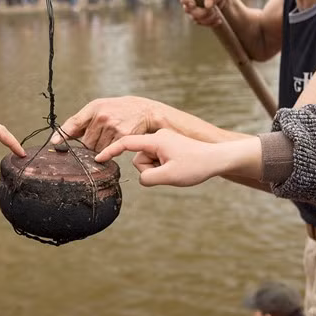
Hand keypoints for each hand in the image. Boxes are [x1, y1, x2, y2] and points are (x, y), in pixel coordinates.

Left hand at [55, 96, 167, 151]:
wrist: (144, 111)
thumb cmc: (119, 110)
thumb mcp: (100, 108)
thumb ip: (82, 121)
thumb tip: (62, 136)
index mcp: (94, 107)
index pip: (74, 122)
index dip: (62, 134)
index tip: (54, 142)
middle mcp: (102, 117)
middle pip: (86, 142)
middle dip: (89, 145)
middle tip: (98, 140)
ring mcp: (112, 127)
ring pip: (97, 149)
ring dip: (100, 149)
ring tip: (109, 139)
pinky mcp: (122, 136)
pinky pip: (108, 151)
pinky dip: (108, 152)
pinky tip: (112, 146)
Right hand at [95, 129, 241, 187]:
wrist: (218, 159)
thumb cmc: (196, 166)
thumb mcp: (169, 176)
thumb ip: (147, 178)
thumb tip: (141, 178)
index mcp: (156, 139)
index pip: (126, 143)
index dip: (110, 152)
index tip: (98, 159)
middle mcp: (158, 137)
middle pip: (139, 157)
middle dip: (149, 169)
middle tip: (168, 172)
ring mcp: (164, 141)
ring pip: (148, 160)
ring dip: (157, 169)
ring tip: (175, 171)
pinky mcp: (169, 146)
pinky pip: (156, 160)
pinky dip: (163, 168)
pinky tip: (177, 169)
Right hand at [177, 0, 235, 26]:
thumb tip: (208, 5)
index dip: (186, 1)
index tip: (193, 4)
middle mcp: (187, 1)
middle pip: (189, 11)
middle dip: (202, 13)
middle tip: (214, 11)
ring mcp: (191, 11)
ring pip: (196, 19)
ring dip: (208, 19)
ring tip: (218, 15)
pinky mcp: (197, 18)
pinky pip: (201, 23)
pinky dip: (211, 23)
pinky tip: (218, 20)